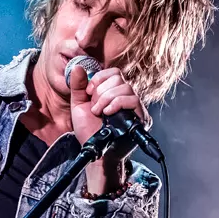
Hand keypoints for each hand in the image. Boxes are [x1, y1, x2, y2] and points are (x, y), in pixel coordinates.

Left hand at [67, 64, 150, 194]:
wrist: (96, 151)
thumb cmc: (89, 131)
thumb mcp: (78, 106)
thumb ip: (77, 87)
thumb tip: (77, 67)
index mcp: (113, 92)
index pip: (112, 73)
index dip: (99, 78)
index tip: (88, 93)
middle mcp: (126, 96)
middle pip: (118, 78)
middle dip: (100, 92)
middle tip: (94, 108)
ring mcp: (134, 106)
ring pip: (125, 88)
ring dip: (106, 99)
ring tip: (99, 113)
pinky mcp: (141, 117)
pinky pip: (133, 100)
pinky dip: (117, 103)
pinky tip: (108, 113)